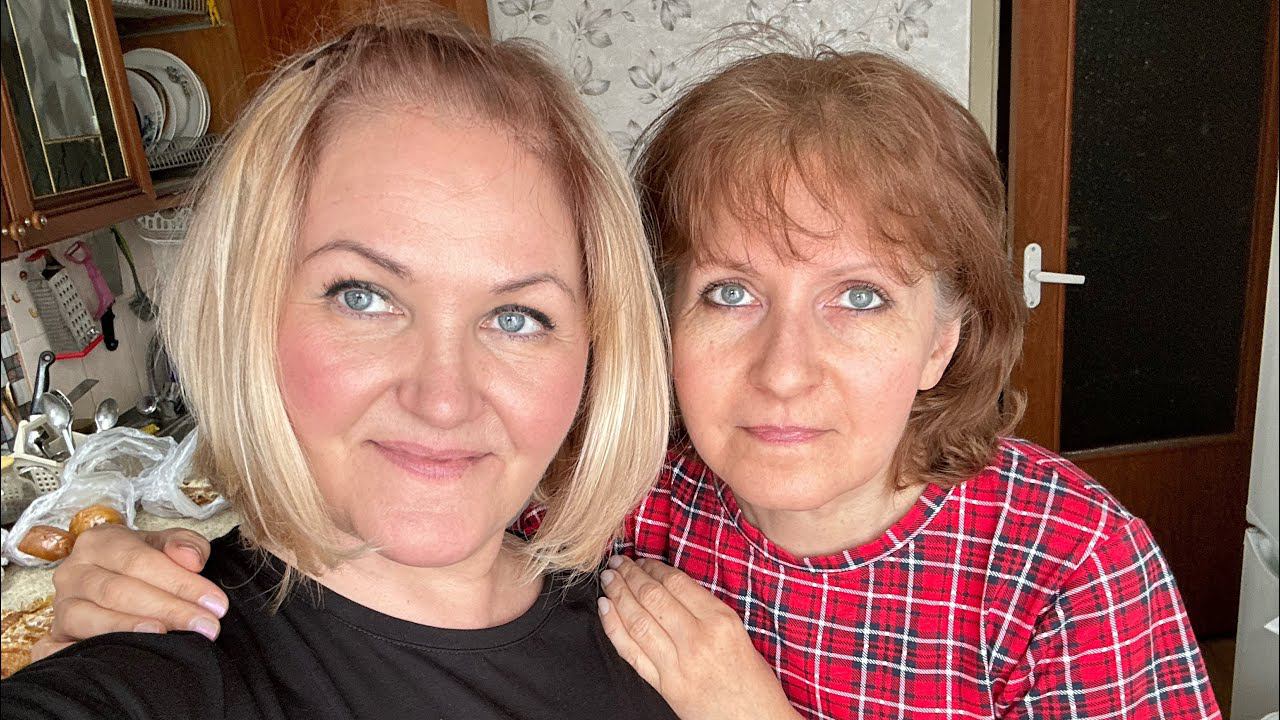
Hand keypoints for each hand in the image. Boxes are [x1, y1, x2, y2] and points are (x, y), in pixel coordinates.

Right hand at [32, 525, 226, 660]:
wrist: (106, 575)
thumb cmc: (142, 562)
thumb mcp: (166, 544)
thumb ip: (185, 545)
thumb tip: (192, 560)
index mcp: (100, 542)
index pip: (141, 562)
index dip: (180, 583)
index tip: (215, 603)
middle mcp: (73, 571)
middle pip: (119, 591)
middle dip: (168, 609)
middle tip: (206, 626)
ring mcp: (60, 604)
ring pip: (90, 617)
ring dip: (130, 629)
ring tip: (165, 638)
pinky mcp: (54, 635)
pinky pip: (58, 648)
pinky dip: (81, 653)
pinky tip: (112, 658)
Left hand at [597, 556, 799, 719]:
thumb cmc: (754, 683)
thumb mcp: (739, 634)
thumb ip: (706, 612)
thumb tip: (671, 588)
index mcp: (721, 621)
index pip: (676, 583)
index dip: (653, 567)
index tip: (642, 560)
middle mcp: (698, 640)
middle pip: (652, 598)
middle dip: (630, 575)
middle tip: (617, 561)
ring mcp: (678, 664)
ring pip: (637, 621)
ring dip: (618, 595)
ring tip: (608, 578)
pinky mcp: (665, 686)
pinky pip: (631, 651)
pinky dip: (614, 627)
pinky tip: (605, 609)